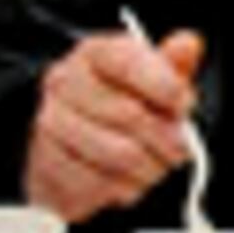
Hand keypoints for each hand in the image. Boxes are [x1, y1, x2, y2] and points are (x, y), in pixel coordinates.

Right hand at [24, 27, 202, 223]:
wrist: (72, 143)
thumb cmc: (120, 103)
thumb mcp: (153, 77)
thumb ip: (172, 64)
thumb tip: (188, 43)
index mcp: (95, 52)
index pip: (130, 62)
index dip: (166, 86)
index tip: (184, 105)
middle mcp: (64, 82)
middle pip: (129, 115)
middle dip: (166, 138)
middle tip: (180, 148)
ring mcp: (49, 124)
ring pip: (117, 155)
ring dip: (149, 168)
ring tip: (157, 166)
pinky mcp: (45, 165)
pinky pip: (97, 184)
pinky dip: (123, 189)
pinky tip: (129, 181)